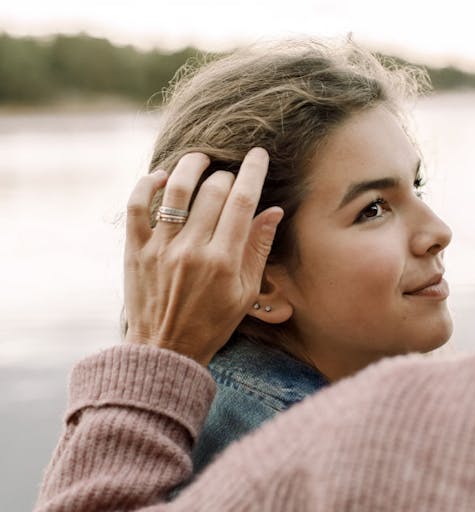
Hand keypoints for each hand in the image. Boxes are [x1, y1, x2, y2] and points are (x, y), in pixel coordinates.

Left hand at [123, 148, 282, 364]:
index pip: (243, 202)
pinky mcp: (135, 250)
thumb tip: (274, 210)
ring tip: (201, 159)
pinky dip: (148, 184)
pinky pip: (137, 205)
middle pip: (214, 191)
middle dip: (227, 174)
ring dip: (191, 165)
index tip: (259, 154)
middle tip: (231, 177)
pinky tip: (163, 177)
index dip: (253, 171)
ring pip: (176, 189)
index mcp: (224, 261)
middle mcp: (192, 250)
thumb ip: (258, 248)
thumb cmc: (212, 323)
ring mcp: (161, 248)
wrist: (165, 350)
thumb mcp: (246, 292)